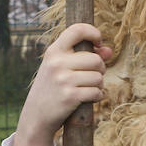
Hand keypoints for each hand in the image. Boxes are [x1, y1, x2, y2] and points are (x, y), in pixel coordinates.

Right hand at [13, 23, 111, 145]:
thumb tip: (109, 51)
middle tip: (89, 77)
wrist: (36, 116)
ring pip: (99, 77)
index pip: (77, 29)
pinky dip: (97, 96)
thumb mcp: (63, 68)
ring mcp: (63, 80)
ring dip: (98, 85)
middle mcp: (57, 63)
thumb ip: (86, 57)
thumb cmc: (53, 88)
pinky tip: (87, 99)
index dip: (93, 33)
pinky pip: (97, 92)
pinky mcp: (70, 96)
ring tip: (86, 89)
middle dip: (99, 70)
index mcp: (53, 51)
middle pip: (96, 60)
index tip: (98, 44)